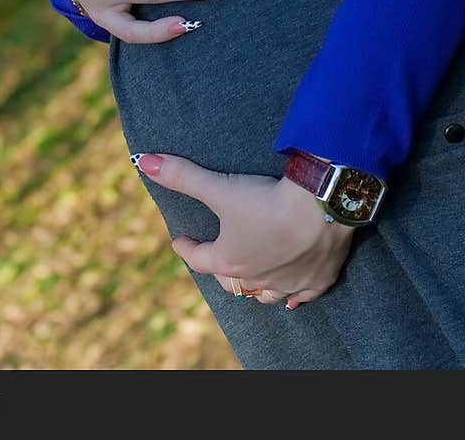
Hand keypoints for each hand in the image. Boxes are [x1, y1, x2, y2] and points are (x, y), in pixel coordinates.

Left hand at [134, 152, 355, 307]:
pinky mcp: (317, 280)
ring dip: (255, 289)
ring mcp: (288, 283)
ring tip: (249, 282)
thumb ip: (182, 176)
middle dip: (220, 271)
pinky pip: (302, 298)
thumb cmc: (266, 200)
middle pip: (231, 282)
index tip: (179, 241)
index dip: (186, 248)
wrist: (320, 207)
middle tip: (215, 260)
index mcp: (230, 260)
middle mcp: (257, 278)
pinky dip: (294, 299)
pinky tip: (291, 301)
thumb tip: (144, 162)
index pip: (199, 259)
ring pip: (266, 295)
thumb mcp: (219, 187)